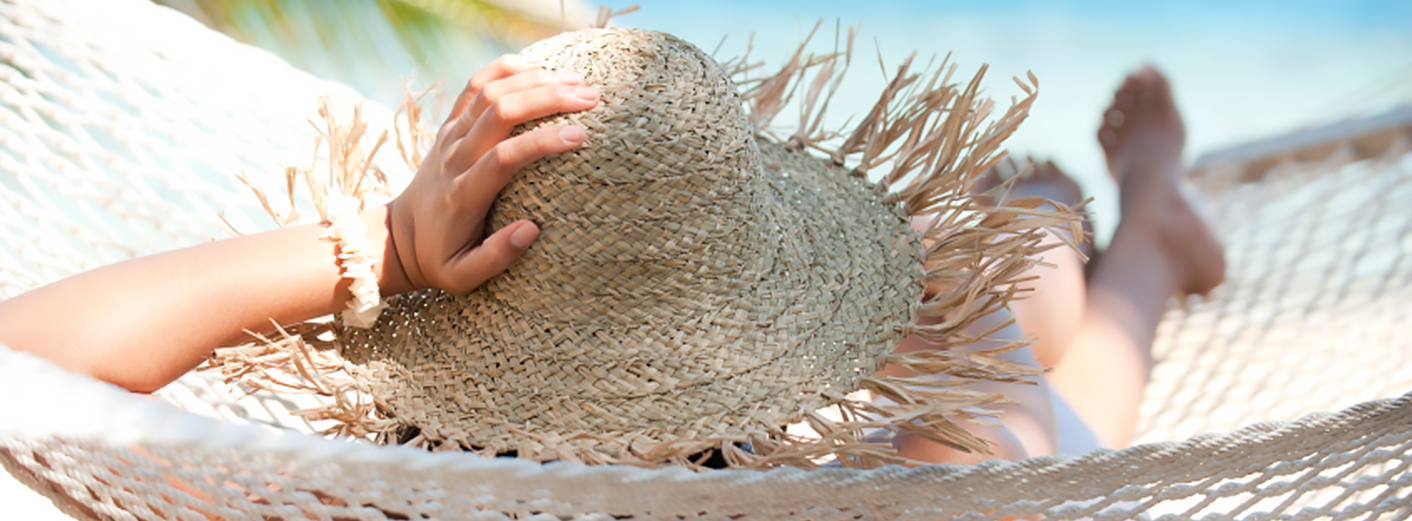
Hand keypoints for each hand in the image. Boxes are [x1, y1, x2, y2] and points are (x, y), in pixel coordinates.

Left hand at [384, 54, 598, 294]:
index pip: (504, 158)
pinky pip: (475, 86)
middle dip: (548, 97)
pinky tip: (539, 66)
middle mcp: (455, 157)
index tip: (581, 136)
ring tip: (577, 80)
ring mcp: (450, 136)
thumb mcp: (462, 277)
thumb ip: (496, 258)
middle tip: (591, 97)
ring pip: (489, 91)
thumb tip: (532, 229)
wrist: (399, 238)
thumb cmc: (440, 259)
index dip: (542, 142)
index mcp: (462, 194)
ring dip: (534, 79)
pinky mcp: (450, 125)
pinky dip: (506, 69)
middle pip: (500, 112)